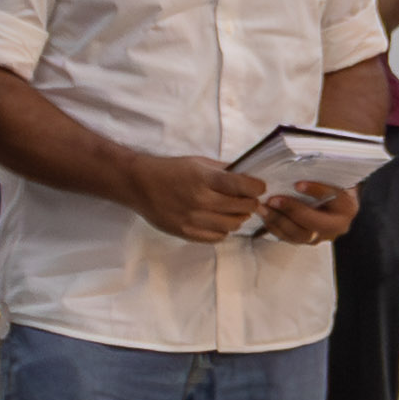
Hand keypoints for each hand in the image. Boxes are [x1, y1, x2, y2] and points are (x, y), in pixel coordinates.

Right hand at [125, 150, 279, 243]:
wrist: (139, 184)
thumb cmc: (170, 170)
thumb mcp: (198, 162)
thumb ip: (224, 170)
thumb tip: (248, 176)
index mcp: (204, 179)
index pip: (242, 186)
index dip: (257, 188)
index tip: (260, 187)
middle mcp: (200, 200)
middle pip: (242, 207)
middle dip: (251, 202)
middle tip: (249, 199)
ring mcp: (193, 219)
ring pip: (233, 225)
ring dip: (239, 217)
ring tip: (234, 210)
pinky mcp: (186, 232)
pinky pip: (217, 237)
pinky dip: (223, 230)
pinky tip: (219, 220)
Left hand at [257, 182, 357, 245]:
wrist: (331, 201)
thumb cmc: (330, 183)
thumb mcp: (332, 176)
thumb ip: (322, 172)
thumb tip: (302, 161)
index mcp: (347, 206)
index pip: (334, 198)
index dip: (316, 191)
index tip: (298, 184)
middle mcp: (338, 225)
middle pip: (316, 223)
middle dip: (293, 210)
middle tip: (274, 200)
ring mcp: (322, 236)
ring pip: (300, 234)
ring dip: (279, 220)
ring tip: (264, 207)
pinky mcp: (307, 240)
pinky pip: (289, 238)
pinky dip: (274, 227)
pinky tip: (265, 215)